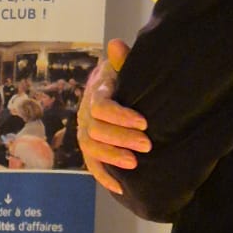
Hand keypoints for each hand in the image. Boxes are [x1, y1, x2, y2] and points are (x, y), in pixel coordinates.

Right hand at [77, 38, 149, 194]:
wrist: (116, 90)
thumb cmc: (126, 78)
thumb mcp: (125, 68)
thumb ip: (122, 60)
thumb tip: (116, 44)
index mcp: (96, 92)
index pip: (101, 106)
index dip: (121, 116)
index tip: (144, 123)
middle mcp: (86, 114)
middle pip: (97, 130)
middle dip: (121, 138)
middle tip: (147, 145)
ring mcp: (85, 133)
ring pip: (92, 149)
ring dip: (112, 158)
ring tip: (134, 165)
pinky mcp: (90, 149)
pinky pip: (92, 166)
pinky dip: (105, 177)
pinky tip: (121, 188)